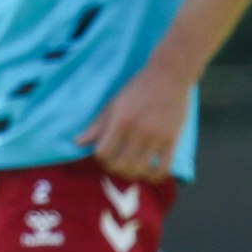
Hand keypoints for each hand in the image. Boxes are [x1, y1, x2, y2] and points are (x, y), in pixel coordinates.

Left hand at [76, 66, 191, 182]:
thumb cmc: (138, 88)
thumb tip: (78, 143)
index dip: (101, 157)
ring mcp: (156, 138)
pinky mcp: (172, 141)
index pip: (103, 153)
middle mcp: (137, 132)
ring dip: (133, 174)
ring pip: (140, 170)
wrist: (169, 75)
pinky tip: (150, 172)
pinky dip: (154, 176)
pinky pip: (163, 169)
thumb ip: (97, 125)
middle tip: (117, 163)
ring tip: (132, 168)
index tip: (105, 154)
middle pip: (120, 165)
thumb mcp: (113, 104)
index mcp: (119, 121)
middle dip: (114, 168)